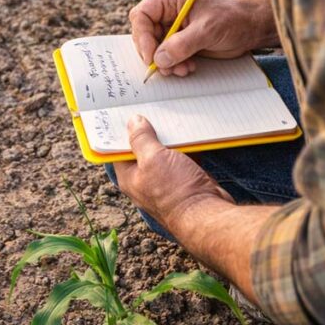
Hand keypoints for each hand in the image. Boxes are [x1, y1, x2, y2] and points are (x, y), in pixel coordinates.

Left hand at [115, 115, 234, 237]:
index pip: (117, 151)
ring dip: (168, 138)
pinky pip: (182, 159)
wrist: (207, 215)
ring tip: (170, 116)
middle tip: (150, 109)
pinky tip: (190, 132)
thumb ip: (141, 139)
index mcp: (129, 177)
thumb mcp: (153, 158)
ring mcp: (166, 182)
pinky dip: (186, 147)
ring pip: (164, 153)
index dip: (119, 132)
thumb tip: (133, 122)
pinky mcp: (185, 181)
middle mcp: (145, 181)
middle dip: (147, 131)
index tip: (122, 112)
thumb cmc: (175, 191)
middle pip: (142, 150)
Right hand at [130, 0, 278, 76]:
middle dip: (155, 54)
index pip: (141, 16)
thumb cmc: (231, 19)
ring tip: (183, 69)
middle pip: (144, 35)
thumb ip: (182, 44)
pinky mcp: (179, 42)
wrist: (249, 28)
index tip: (152, 56)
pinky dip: (173, 65)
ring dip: (165, 63)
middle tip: (167, 68)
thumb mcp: (207, 30)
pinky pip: (166, 57)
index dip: (143, 37)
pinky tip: (188, 67)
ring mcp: (172, 28)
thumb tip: (159, 59)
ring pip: (154, 49)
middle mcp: (166, 12)